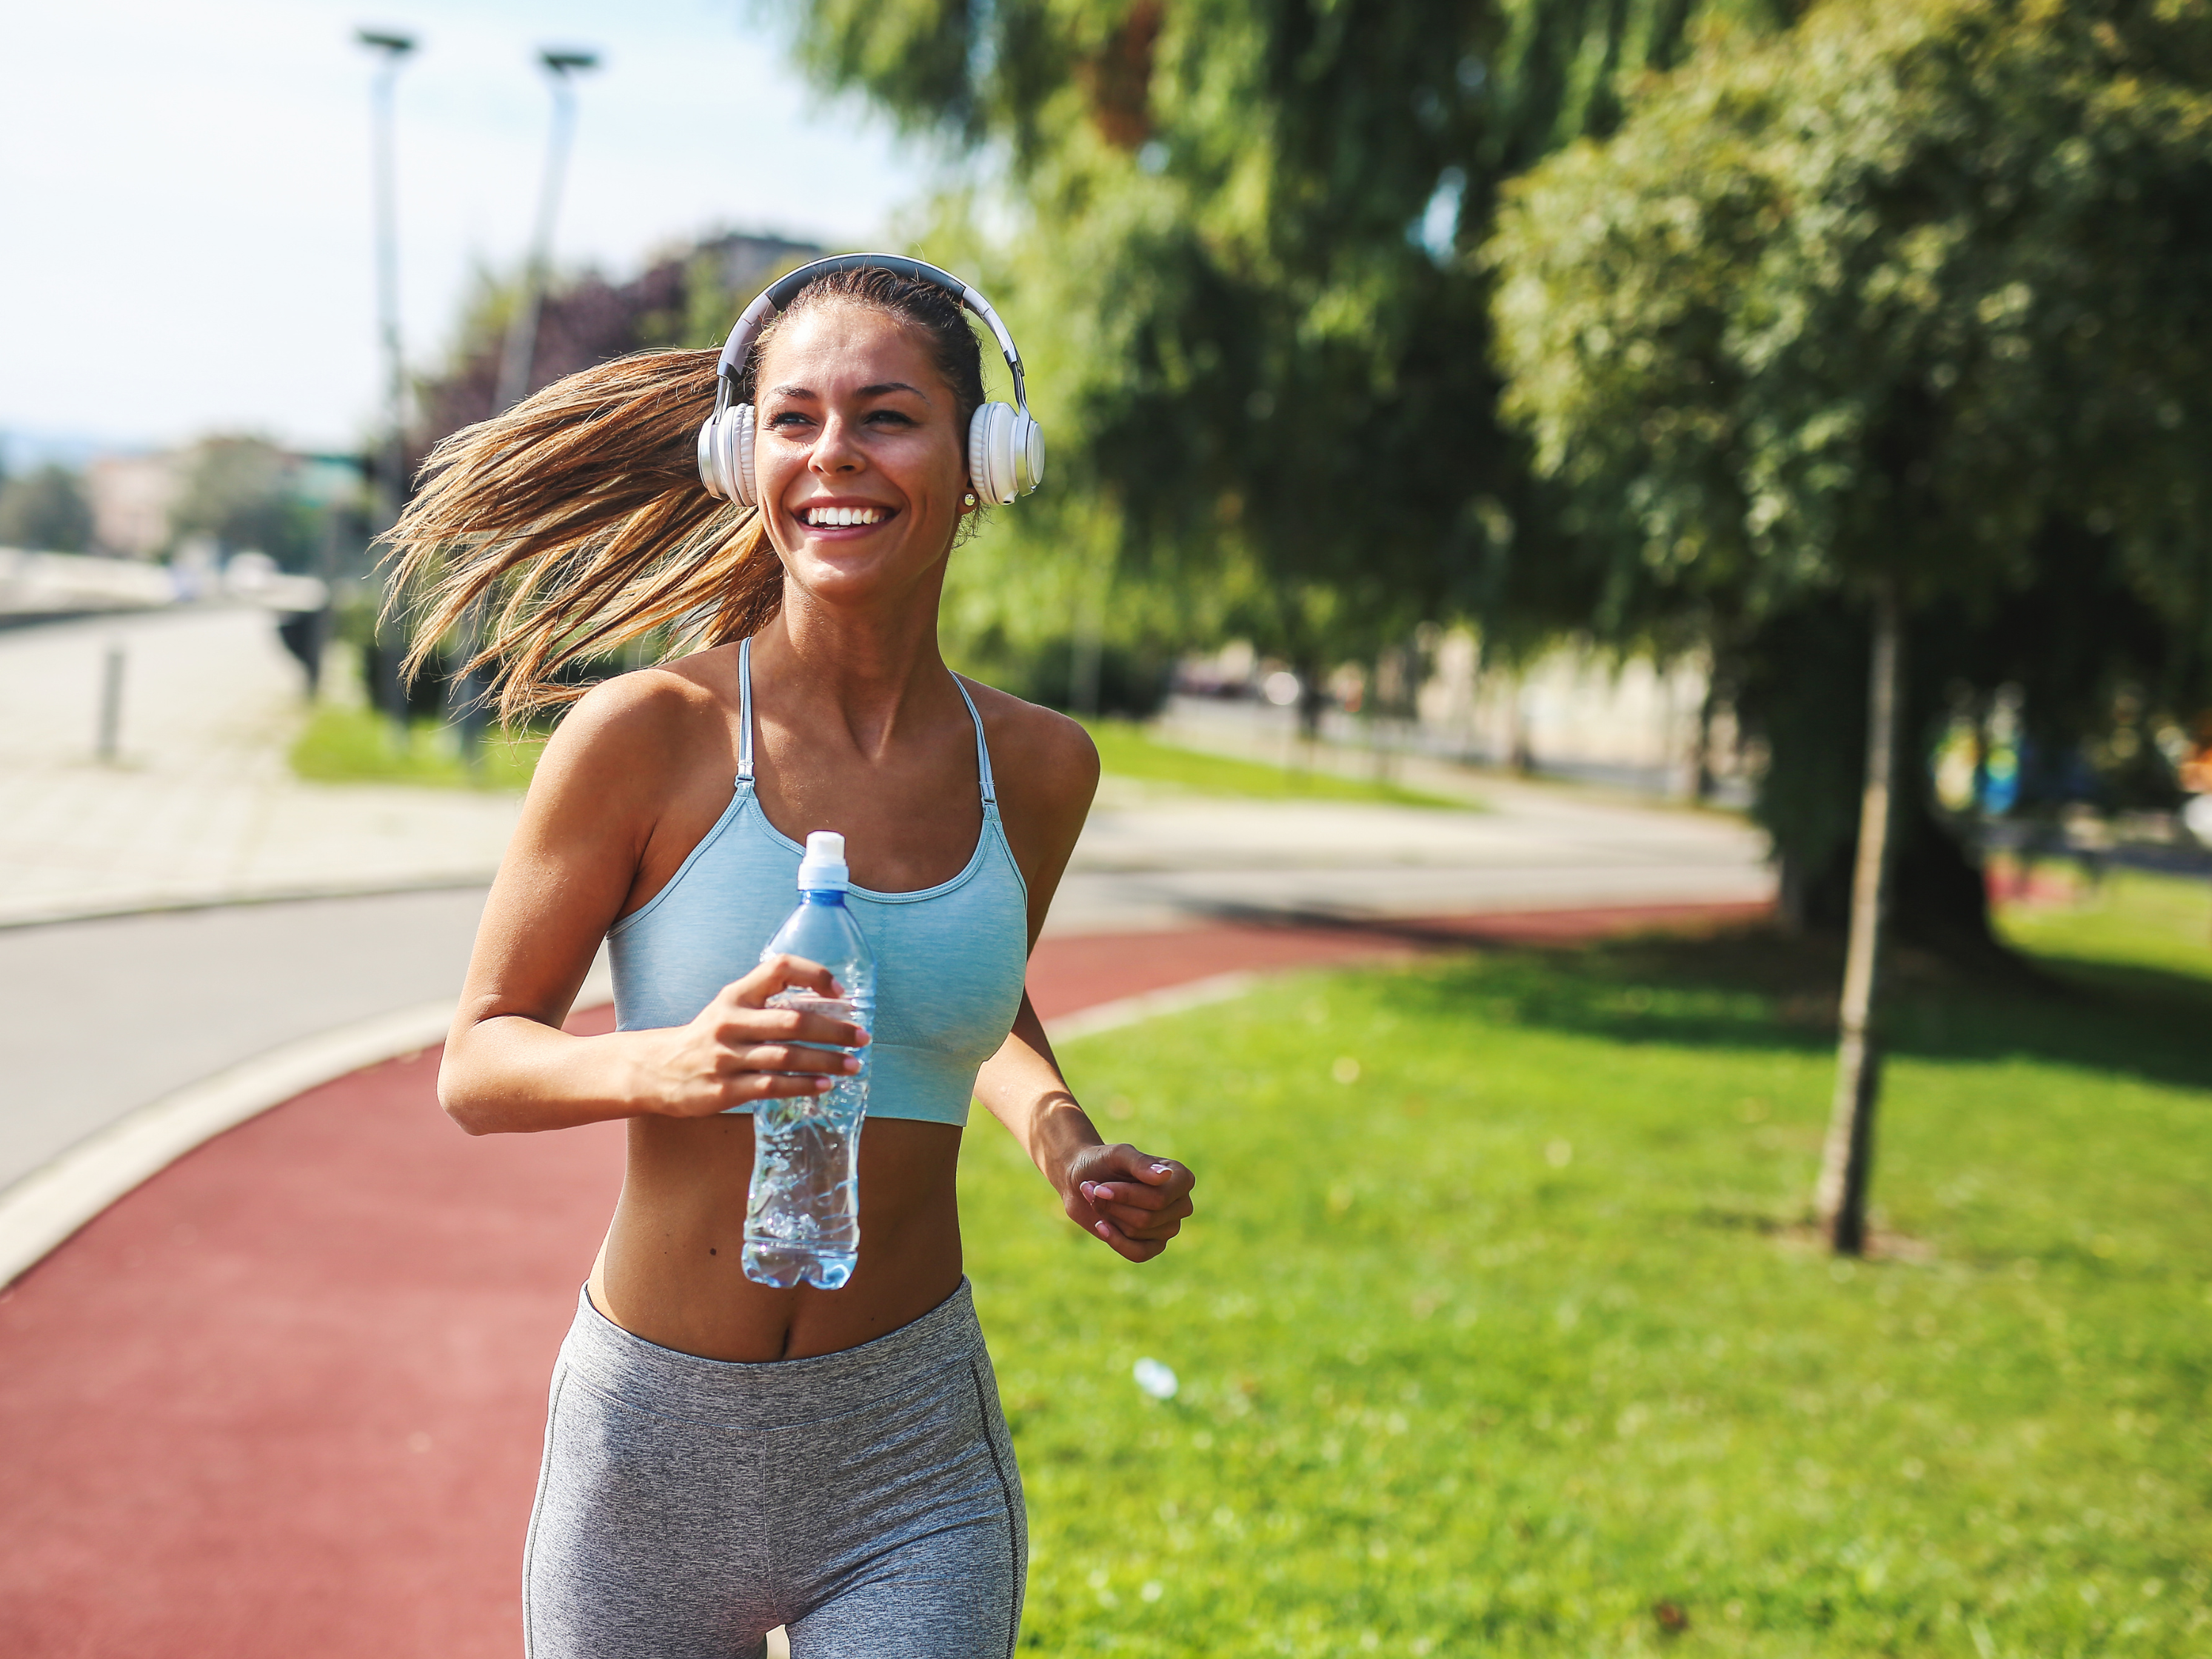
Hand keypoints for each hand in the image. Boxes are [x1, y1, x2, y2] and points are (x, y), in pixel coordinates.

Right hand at [637, 954, 868, 1117]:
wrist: (658, 1069)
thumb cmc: (708, 1035)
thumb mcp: (731, 1006)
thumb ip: (768, 1001)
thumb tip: (827, 1004)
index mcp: (736, 995)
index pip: (779, 968)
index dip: (814, 974)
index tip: (841, 991)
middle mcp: (730, 1021)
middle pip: (793, 1020)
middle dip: (835, 1029)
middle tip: (862, 1037)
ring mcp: (726, 1056)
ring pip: (787, 1056)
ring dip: (826, 1061)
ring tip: (852, 1065)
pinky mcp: (724, 1089)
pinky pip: (772, 1086)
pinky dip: (803, 1085)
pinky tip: (824, 1085)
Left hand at [1062, 1143, 1195, 1262]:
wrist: (1081, 1181)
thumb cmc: (1102, 1162)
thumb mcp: (1118, 1155)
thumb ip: (1140, 1163)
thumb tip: (1165, 1176)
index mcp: (1181, 1178)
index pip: (1160, 1198)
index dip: (1127, 1195)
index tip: (1100, 1187)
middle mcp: (1181, 1203)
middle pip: (1148, 1218)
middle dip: (1114, 1205)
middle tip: (1095, 1190)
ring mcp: (1170, 1226)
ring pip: (1138, 1232)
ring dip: (1111, 1216)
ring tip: (1098, 1200)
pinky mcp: (1155, 1245)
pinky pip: (1139, 1253)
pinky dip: (1115, 1240)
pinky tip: (1101, 1225)